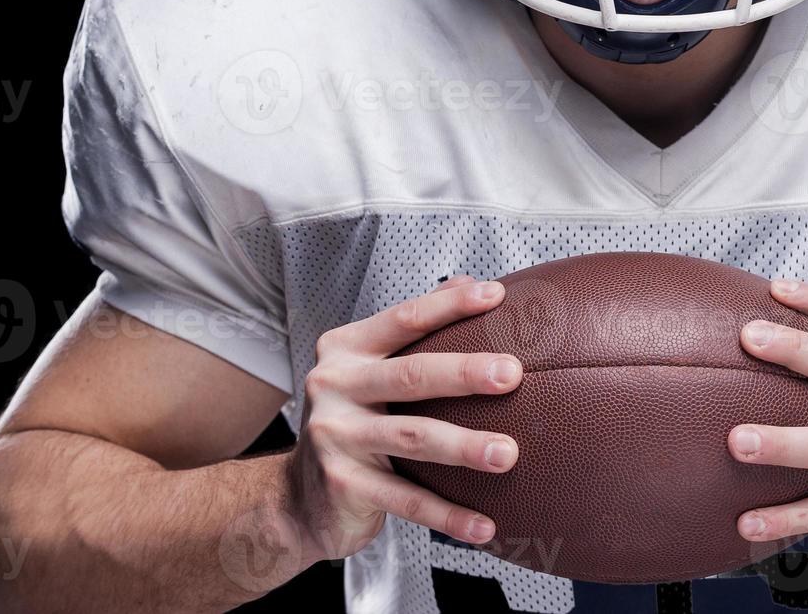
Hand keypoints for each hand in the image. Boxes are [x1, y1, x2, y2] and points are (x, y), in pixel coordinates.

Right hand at [287, 274, 523, 562]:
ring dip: (464, 447)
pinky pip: (406, 500)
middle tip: (512, 374)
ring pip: (412, 438)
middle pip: (410, 374)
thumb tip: (472, 283)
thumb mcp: (370, 369)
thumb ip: (413, 332)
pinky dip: (448, 515)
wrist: (295, 497)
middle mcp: (334, 386)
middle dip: (464, 373)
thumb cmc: (353, 421)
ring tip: (508, 453)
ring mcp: (336, 437)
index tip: (497, 296)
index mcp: (346, 349)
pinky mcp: (344, 485)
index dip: (450, 306)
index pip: (404, 318)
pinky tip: (485, 525)